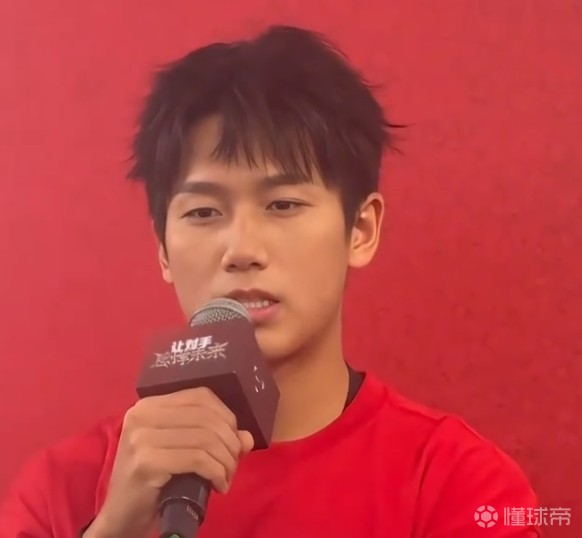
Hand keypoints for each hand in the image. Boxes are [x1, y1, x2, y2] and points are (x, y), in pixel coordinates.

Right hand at [83, 387, 253, 537]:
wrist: (121, 517)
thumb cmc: (154, 481)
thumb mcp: (184, 452)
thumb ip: (214, 438)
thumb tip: (247, 437)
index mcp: (150, 405)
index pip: (200, 396)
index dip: (226, 416)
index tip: (234, 440)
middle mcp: (142, 414)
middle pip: (206, 417)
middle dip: (229, 442)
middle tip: (233, 464)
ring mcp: (141, 437)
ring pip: (205, 438)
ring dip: (226, 461)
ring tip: (226, 477)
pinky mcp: (145, 462)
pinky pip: (197, 459)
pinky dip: (216, 472)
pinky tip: (219, 485)